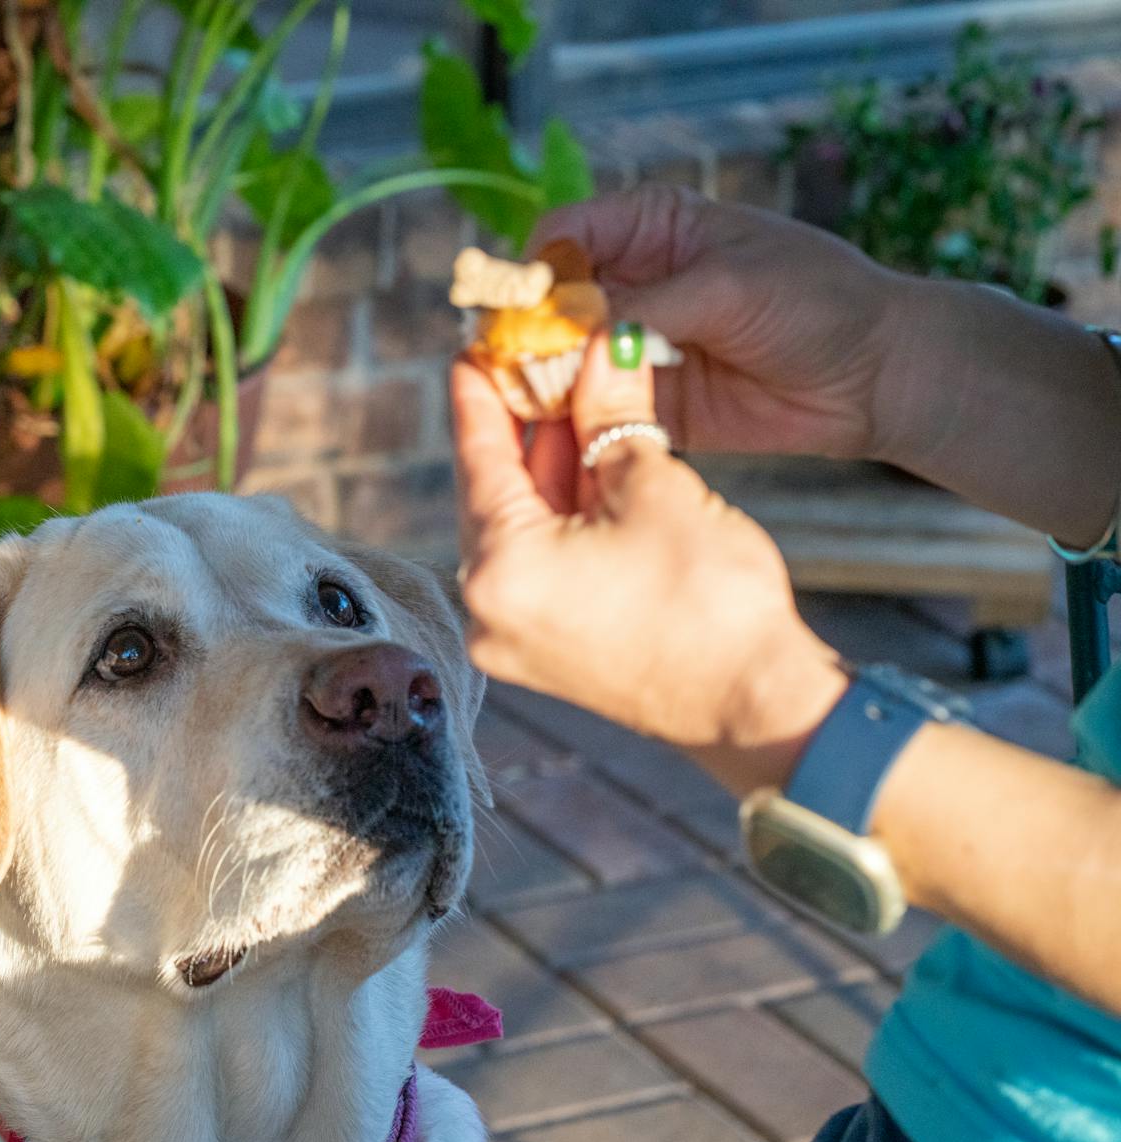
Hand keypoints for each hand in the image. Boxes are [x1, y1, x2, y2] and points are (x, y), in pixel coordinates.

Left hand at [452, 335, 847, 793]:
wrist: (757, 703)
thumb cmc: (709, 599)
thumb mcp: (654, 483)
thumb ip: (610, 413)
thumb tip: (598, 349)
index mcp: (499, 567)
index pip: (477, 458)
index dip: (479, 394)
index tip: (474, 349)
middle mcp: (487, 608)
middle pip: (494, 492)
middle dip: (525, 426)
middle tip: (539, 365)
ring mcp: (513, 636)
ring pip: (520, 526)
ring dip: (550, 468)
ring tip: (576, 402)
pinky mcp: (544, 650)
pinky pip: (539, 563)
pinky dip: (561, 516)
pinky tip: (589, 465)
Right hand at [535, 185, 905, 461]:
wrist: (876, 375)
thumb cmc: (817, 301)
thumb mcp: (728, 287)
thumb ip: (646, 306)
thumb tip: (567, 331)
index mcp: (650, 227)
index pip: (563, 237)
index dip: (535, 271)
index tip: (523, 311)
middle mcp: (632, 282)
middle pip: (548, 303)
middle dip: (526, 333)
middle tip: (510, 367)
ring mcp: (633, 345)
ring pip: (559, 359)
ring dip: (540, 380)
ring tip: (531, 403)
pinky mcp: (644, 401)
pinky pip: (590, 408)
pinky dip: (569, 420)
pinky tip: (557, 431)